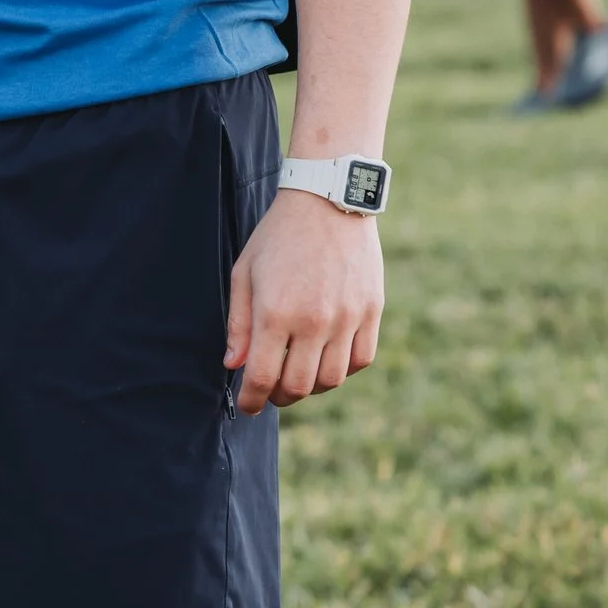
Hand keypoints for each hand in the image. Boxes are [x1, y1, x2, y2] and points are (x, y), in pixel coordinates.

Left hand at [225, 187, 383, 416]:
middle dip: (280, 396)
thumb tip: (235, 366)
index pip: (263, 377)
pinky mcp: (371, 311)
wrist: (328, 201)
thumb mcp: (245, 274)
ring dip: (312, 386)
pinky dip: (343, 369)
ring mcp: (347, 318)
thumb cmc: (279, 236)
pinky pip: (361, 359)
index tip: (249, 406)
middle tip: (272, 390)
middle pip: (299, 386)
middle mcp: (314, 321)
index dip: (253, 400)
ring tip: (299, 374)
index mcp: (276, 313)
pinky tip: (327, 358)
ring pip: (332, 379)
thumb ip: (239, 324)